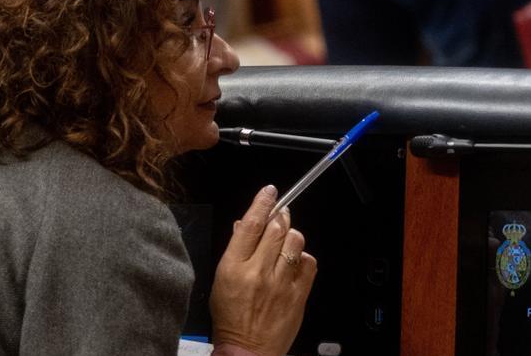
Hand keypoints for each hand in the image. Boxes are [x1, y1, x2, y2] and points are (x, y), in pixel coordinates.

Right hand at [210, 185, 316, 355]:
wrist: (247, 352)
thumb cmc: (230, 318)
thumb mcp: (221, 281)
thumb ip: (234, 250)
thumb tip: (243, 224)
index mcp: (233, 268)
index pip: (250, 225)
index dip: (262, 203)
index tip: (270, 191)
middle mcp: (258, 273)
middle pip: (277, 229)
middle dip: (280, 216)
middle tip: (280, 216)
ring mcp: (281, 284)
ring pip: (295, 241)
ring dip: (292, 236)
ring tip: (285, 244)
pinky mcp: (298, 294)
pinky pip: (309, 263)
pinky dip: (303, 258)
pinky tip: (294, 264)